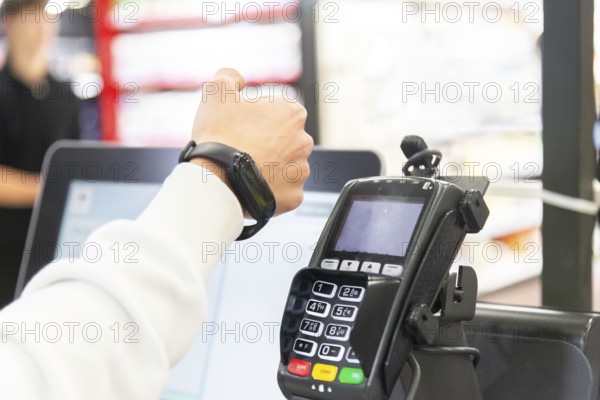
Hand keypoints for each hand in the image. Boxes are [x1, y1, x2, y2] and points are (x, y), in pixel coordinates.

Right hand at [190, 68, 312, 215]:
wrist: (216, 179)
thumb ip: (229, 77)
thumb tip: (238, 79)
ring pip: (285, 167)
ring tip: (245, 170)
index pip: (277, 112)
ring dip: (270, 167)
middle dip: (267, 143)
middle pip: (284, 140)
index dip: (256, 119)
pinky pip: (283, 192)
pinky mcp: (295, 197)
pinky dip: (270, 190)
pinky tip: (252, 187)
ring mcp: (301, 171)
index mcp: (293, 113)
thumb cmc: (219, 134)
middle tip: (241, 150)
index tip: (240, 127)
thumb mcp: (216, 91)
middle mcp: (304, 141)